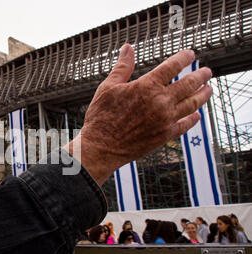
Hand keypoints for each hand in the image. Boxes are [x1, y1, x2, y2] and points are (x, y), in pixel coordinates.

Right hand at [65, 43, 212, 184]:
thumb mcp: (108, 87)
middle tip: (207, 71)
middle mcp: (160, 102)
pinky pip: (185, 124)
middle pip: (189, 84)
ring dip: (203, 95)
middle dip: (200, 75)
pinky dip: (193, 118)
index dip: (183, 58)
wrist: (101, 147)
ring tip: (209, 89)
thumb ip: (122, 67)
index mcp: (147, 86)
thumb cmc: (101, 117)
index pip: (172, 66)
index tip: (189, 55)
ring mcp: (165, 119)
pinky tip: (197, 115)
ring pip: (192, 104)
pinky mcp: (165, 135)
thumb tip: (128, 48)